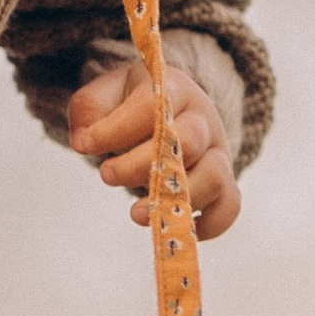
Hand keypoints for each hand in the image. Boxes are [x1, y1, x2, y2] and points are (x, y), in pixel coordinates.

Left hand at [68, 62, 240, 242]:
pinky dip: (208, 224)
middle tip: (106, 174)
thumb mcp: (106, 93)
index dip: (116, 129)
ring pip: (213, 176)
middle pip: (187, 142)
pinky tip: (171, 227)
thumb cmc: (131, 104)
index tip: (86, 146)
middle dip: (140, 165)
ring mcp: (217, 151)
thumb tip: (84, 143)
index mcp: (172, 88)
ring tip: (135, 213)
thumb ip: (88, 108)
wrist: (168, 110)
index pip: (152, 105)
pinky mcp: (224, 182)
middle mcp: (202, 118)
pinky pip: (229, 206)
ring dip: (174, 199)